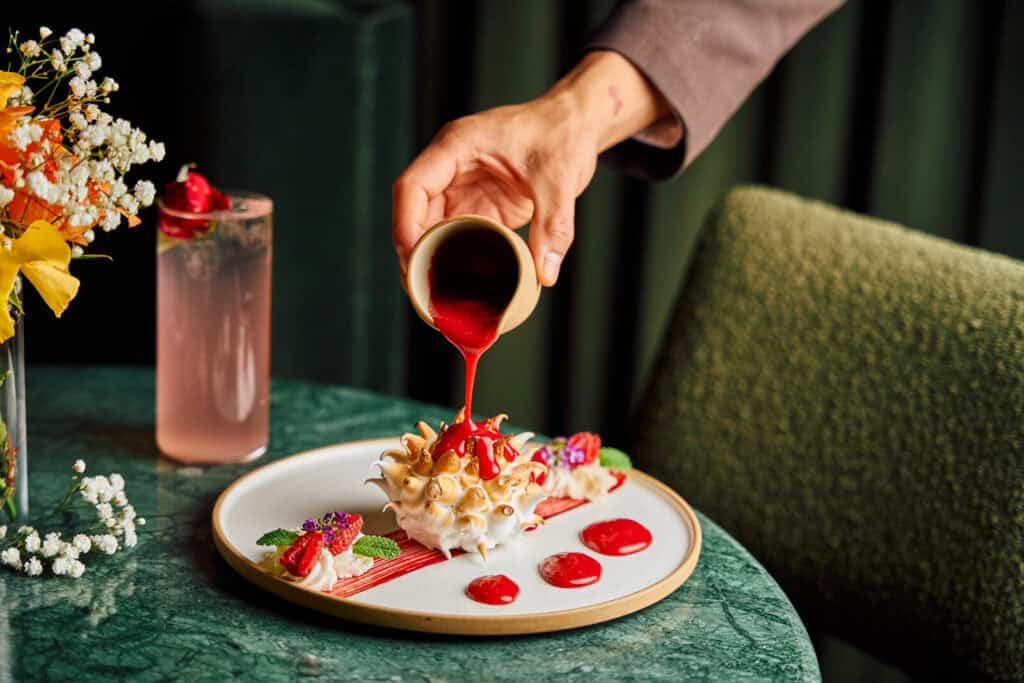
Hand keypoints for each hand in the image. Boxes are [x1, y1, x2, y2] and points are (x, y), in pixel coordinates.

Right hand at [392, 51, 670, 286]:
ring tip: (432, 294)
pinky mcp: (476, 203)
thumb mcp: (560, 180)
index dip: (405, 224)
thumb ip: (553, 226)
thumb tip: (545, 274)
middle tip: (419, 291)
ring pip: (431, 225)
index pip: (413, 186)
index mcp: (458, 146)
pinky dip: (452, 256)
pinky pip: (454, 232)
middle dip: (413, 251)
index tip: (412, 260)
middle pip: (415, 211)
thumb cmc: (562, 135)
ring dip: (430, 257)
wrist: (574, 125)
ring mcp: (461, 185)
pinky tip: (455, 282)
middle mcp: (451, 166)